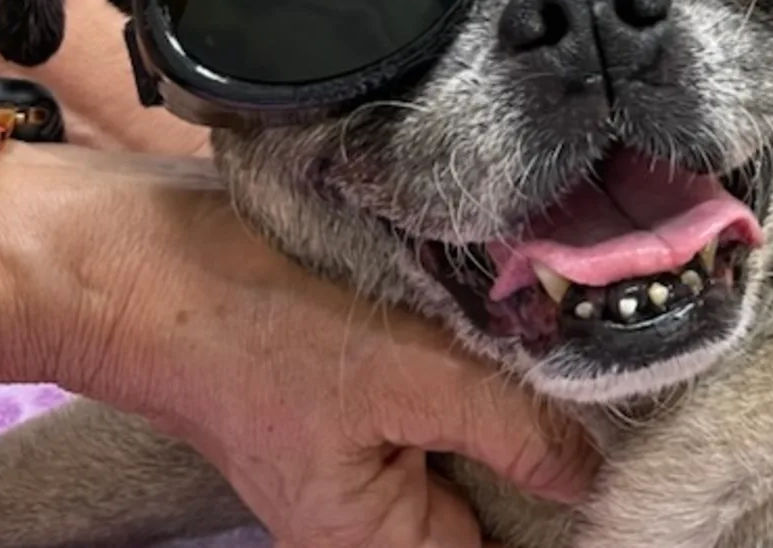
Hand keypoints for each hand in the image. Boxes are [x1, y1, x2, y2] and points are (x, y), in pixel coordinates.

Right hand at [0, 142, 599, 547]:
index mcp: (375, 544)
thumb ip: (514, 429)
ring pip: (482, 446)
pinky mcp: (368, 390)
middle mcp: (373, 514)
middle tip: (632, 401)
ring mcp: (370, 450)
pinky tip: (532, 330)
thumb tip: (599, 475)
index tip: (635, 468)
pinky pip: (451, 398)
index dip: (568, 519)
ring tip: (589, 360)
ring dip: (526, 406)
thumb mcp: (407, 376)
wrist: (137, 254)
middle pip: (499, 504)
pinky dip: (488, 370)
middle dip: (556, 457)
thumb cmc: (253, 325)